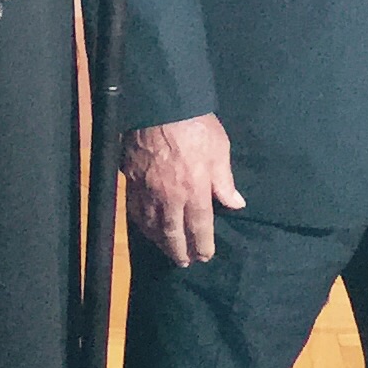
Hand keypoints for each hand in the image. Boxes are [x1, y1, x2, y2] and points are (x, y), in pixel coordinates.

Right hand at [124, 114, 244, 264]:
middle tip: (184, 262)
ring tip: (165, 249)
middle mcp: (170, 197)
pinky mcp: (131, 180)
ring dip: (159, 241)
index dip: (202, 245)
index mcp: (194, 191)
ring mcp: (147, 190)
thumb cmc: (195, 126)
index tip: (204, 256)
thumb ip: (225, 181)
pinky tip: (145, 226)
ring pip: (151, 225)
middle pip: (172, 233)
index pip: (199, 228)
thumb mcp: (219, 150)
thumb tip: (236, 204)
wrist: (159, 105)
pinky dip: (141, 223)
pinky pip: (134, 209)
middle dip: (179, 251)